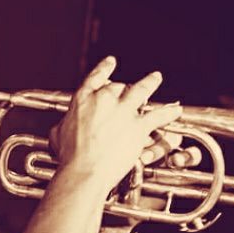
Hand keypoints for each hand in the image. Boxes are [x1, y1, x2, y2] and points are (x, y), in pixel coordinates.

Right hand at [49, 57, 181, 196]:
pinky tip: (175, 110)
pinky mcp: (138, 126)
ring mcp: (123, 111)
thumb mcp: (57, 137)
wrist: (85, 170)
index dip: (105, 69)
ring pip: (141, 90)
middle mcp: (104, 100)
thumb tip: (59, 128)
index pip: (95, 77)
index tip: (111, 62)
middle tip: (129, 88)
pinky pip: (158, 116)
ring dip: (150, 83)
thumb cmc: (70, 157)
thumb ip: (61, 127)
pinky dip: (168, 113)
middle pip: (118, 86)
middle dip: (124, 88)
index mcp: (83, 100)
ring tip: (156, 78)